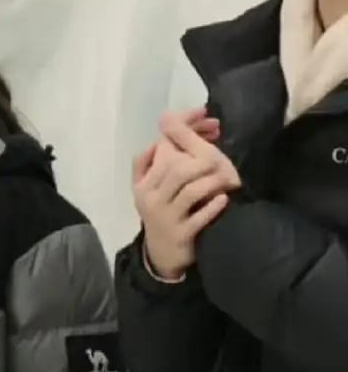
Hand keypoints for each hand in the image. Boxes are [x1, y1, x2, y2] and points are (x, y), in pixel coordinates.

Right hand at [133, 109, 240, 280]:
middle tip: (220, 156)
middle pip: (177, 169)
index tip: (205, 116)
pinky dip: (213, 207)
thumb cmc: (160, 213)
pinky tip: (223, 200)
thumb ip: (147, 161)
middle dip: (203, 159)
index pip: (163, 149)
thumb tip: (156, 130)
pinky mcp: (181, 236)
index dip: (185, 129)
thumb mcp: (145, 189)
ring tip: (227, 177)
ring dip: (212, 181)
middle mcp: (152, 199)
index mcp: (144, 184)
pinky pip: (199, 217)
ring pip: (190, 191)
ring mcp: (167, 218)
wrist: (162, 254)